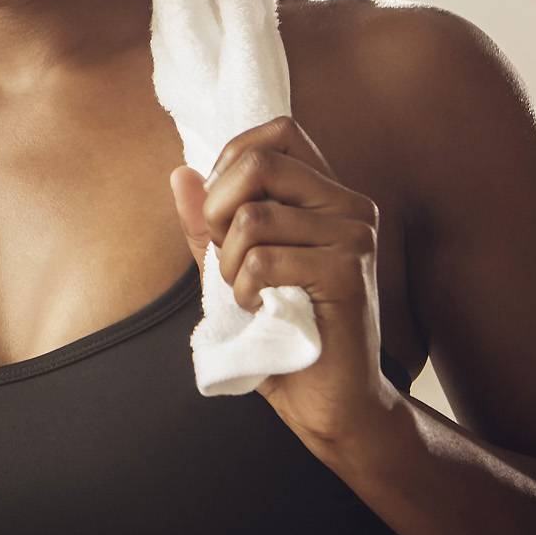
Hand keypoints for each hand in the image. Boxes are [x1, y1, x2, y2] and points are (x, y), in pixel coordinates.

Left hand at [169, 115, 400, 447]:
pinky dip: (243, 289)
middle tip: (226, 255)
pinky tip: (259, 310)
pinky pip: (265, 260)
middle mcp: (349, 205)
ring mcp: (354, 236)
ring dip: (228, 263)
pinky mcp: (348, 273)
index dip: (231, 161)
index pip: (277, 131)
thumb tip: (181, 172)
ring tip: (246, 292)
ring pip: (254, 217)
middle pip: (258, 161)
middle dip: (218, 208)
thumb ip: (208, 223)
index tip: (223, 213)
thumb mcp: (234, 269)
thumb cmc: (283, 334)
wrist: (331, 403)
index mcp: (326, 195)